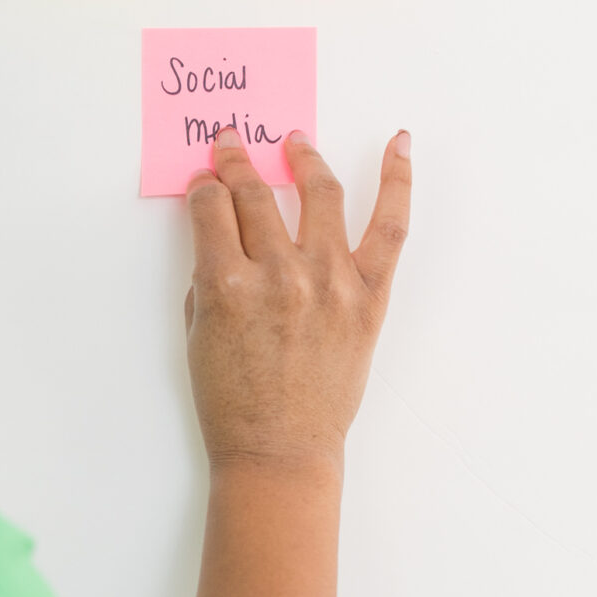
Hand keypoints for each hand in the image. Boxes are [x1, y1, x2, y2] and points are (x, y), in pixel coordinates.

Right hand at [183, 126, 411, 475]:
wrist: (280, 452)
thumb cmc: (234, 404)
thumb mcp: (199, 334)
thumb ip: (208, 277)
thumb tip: (218, 231)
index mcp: (227, 286)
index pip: (211, 209)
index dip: (204, 188)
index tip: (205, 182)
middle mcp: (279, 275)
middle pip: (255, 194)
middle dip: (237, 164)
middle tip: (233, 147)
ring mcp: (329, 282)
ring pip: (319, 194)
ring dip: (304, 160)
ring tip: (296, 144)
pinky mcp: (368, 297)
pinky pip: (390, 226)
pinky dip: (397, 181)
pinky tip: (398, 145)